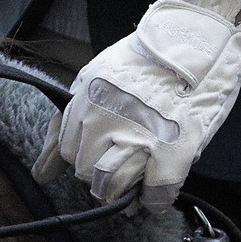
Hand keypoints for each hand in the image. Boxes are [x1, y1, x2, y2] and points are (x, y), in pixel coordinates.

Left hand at [33, 0, 240, 208]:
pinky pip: (153, 198)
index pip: (66, 151)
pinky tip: (160, 178)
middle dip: (102, 169)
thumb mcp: (96, 78)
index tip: (98, 152)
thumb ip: (69, 121)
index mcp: (85, 100)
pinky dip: (155, 196)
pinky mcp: (171, 157)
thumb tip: (42, 171)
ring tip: (142, 166)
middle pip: (87, 173)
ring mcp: (137, 140)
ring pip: (113, 190)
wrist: (198, 43)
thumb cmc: (150, 60)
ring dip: (126, 186)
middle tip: (126, 151)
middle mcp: (104, 121)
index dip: (84, 153)